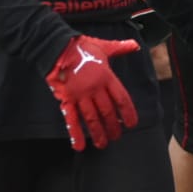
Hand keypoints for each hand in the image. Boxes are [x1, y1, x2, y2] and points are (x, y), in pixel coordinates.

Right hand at [44, 35, 140, 150]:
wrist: (57, 47)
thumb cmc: (81, 47)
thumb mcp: (104, 46)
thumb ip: (120, 48)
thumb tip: (135, 45)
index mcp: (106, 76)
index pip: (121, 99)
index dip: (128, 113)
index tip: (132, 124)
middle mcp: (95, 88)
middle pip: (107, 111)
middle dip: (113, 126)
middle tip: (117, 137)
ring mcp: (80, 95)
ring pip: (92, 118)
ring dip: (98, 133)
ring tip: (103, 144)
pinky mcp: (66, 98)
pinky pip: (72, 119)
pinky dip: (75, 133)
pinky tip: (79, 146)